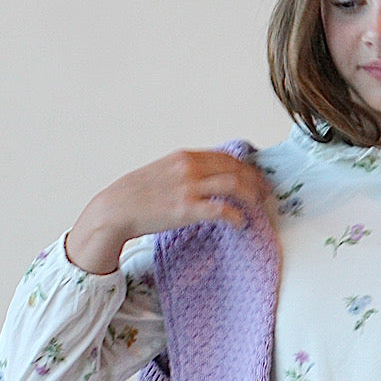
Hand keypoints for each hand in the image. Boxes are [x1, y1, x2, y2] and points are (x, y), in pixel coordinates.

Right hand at [64, 149, 273, 274]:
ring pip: (234, 184)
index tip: (257, 178)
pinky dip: (237, 216)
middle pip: (235, 168)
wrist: (115, 208)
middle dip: (255, 181)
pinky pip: (222, 210)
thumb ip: (187, 171)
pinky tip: (241, 224)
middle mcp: (189, 167)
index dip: (247, 168)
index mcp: (185, 156)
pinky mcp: (186, 209)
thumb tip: (208, 178)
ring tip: (258, 207)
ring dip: (252, 196)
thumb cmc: (137, 194)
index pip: (226, 157)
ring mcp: (189, 187)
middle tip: (265, 194)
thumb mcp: (164, 171)